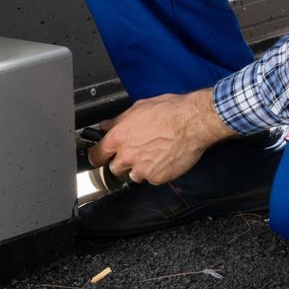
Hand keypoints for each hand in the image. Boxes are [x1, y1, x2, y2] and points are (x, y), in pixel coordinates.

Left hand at [88, 88, 234, 184]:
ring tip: (152, 154)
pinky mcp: (157, 177)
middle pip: (114, 168)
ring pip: (133, 176)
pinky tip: (163, 159)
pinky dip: (156, 172)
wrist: (193, 122)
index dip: (98, 156)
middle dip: (121, 162)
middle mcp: (127, 156)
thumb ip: (118, 120)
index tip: (100, 157)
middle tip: (134, 152)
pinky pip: (151, 179)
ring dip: (139, 168)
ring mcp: (141, 169)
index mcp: (118, 137)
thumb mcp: (138, 109)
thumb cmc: (169, 112)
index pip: (96, 155)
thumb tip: (106, 125)